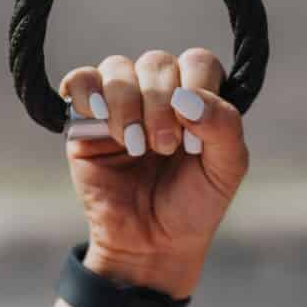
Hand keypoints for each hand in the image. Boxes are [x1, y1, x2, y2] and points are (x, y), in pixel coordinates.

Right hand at [59, 47, 248, 293]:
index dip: (195, 89)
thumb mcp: (226, 169)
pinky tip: (99, 118)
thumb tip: (186, 97)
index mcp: (196, 97)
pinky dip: (87, 91)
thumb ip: (224, 126)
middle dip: (160, 105)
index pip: (197, 62)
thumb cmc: (192, 205)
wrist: (150, 244)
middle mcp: (159, 93)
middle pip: (156, 63)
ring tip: (134, 146)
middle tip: (163, 148)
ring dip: (126, 105)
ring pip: (117, 68)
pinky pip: (80, 81)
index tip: (193, 138)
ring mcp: (120, 103)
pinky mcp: (85, 119)